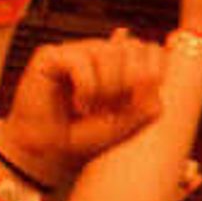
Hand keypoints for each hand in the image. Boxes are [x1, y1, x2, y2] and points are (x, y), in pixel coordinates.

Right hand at [0, 34, 167, 186]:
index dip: (151, 77)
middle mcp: (101, 52)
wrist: (49, 151)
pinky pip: (82, 61)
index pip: (152, 50)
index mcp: (122, 64)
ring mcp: (77, 51)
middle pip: (134, 49)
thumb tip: (150, 76)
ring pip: (110, 53)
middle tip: (109, 109)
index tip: (133, 105)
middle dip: (127, 87)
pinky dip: (86, 89)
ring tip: (91, 109)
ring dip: (106, 89)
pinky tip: (78, 104)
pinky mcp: (52, 56)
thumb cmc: (86, 136)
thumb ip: (147, 102)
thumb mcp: (128, 124)